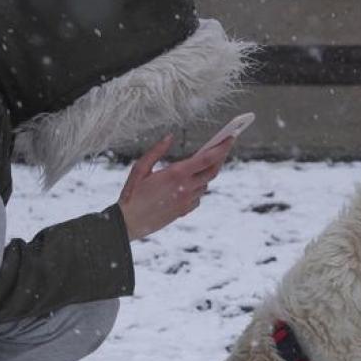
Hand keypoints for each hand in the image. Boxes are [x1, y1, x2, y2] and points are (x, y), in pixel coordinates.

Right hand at [117, 134, 234, 240]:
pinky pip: (198, 197)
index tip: (231, 137)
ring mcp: (187, 201)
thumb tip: (170, 137)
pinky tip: (190, 183)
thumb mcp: (140, 168)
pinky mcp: (184, 211)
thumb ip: (156, 151)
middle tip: (224, 147)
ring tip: (205, 162)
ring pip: (205, 184)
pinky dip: (198, 187)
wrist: (129, 224)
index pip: (207, 158)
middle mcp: (186, 188)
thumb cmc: (131, 194)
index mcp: (176, 174)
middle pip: (213, 171)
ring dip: (207, 173)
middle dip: (220, 158)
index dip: (222, 147)